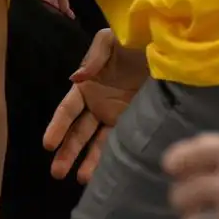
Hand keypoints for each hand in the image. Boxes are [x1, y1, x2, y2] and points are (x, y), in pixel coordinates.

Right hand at [43, 29, 147, 182]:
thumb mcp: (112, 40)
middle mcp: (97, 105)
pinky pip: (119, 143)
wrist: (170, 45)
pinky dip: (111, 158)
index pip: (67, 111)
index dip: (57, 127)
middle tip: (57, 173)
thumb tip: (76, 79)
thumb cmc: (136, 39)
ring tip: (81, 179)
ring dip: (88, 161)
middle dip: (67, 152)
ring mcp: (115, 116)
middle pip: (78, 133)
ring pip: (97, 143)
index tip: (48, 145)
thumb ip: (94, 57)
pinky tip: (105, 173)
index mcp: (87, 86)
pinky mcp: (133, 123)